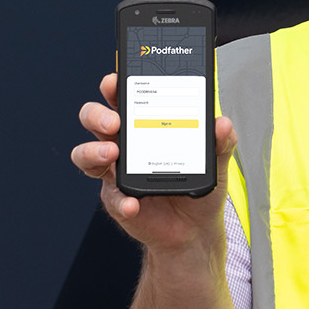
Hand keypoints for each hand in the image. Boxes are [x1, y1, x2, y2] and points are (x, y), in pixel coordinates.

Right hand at [70, 73, 236, 255]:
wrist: (195, 227)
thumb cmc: (197, 183)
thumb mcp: (215, 160)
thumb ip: (220, 141)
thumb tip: (222, 123)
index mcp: (142, 123)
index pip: (122, 97)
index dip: (113, 86)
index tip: (116, 81)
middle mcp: (123, 143)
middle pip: (94, 119)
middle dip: (97, 115)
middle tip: (114, 121)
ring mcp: (115, 172)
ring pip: (85, 154)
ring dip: (92, 151)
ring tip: (112, 154)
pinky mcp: (117, 200)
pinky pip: (111, 197)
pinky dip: (120, 200)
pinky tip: (133, 203)